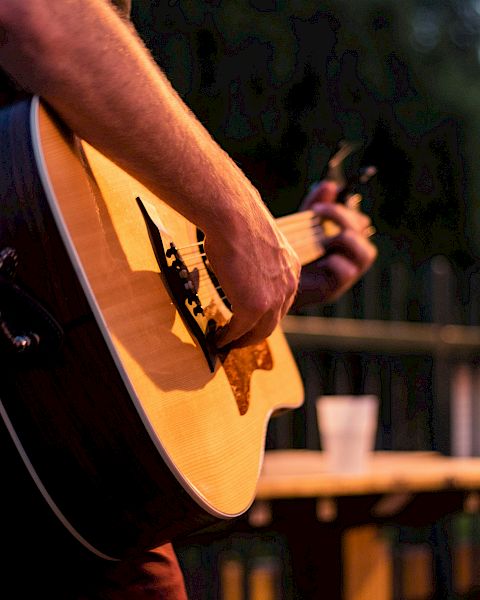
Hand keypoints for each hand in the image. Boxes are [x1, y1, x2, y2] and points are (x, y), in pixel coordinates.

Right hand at [206, 190, 300, 348]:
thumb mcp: (255, 241)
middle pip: (273, 320)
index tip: (249, 320)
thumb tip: (237, 260)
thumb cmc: (236, 218)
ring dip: (242, 341)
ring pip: (260, 331)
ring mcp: (273, 299)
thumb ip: (254, 258)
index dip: (264, 313)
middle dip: (255, 333)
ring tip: (226, 344)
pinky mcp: (254, 307)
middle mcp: (288, 286)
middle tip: (237, 339)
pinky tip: (218, 340)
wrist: (232, 215)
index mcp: (290, 268)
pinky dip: (228, 339)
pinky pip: (241, 331)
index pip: (281, 300)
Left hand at [292, 180, 376, 308]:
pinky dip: (332, 262)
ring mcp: (347, 273)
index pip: (359, 219)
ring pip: (366, 253)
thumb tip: (329, 185)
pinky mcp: (336, 288)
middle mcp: (352, 255)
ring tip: (321, 238)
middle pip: (364, 231)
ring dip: (343, 239)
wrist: (270, 281)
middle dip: (342, 216)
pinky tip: (316, 261)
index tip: (319, 205)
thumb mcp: (301, 224)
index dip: (344, 209)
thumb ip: (316, 205)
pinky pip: (347, 271)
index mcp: (346, 237)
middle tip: (317, 211)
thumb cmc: (289, 252)